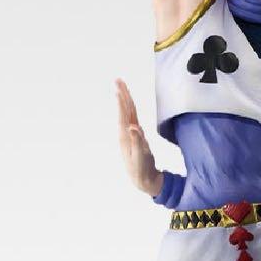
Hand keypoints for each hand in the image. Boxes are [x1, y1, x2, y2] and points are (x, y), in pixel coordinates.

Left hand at [115, 78, 162, 196]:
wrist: (142, 179)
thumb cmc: (141, 169)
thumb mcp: (140, 157)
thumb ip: (137, 142)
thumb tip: (134, 127)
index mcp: (125, 136)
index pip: (123, 116)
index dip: (121, 102)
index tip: (118, 89)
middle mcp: (126, 133)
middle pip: (124, 110)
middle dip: (122, 95)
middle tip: (118, 80)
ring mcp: (131, 134)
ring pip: (128, 112)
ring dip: (125, 99)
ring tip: (122, 87)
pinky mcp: (136, 136)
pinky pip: (133, 118)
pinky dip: (131, 108)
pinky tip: (129, 103)